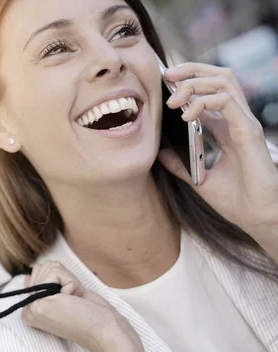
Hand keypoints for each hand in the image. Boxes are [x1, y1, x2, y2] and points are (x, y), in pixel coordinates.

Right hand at [21, 261, 144, 351]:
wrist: (104, 331)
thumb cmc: (89, 315)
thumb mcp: (61, 299)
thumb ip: (42, 288)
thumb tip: (26, 277)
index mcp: (31, 311)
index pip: (36, 275)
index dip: (58, 281)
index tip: (68, 302)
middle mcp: (28, 310)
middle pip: (40, 269)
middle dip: (62, 278)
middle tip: (71, 301)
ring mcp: (32, 307)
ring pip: (47, 267)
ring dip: (67, 280)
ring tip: (72, 300)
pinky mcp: (40, 301)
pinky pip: (56, 272)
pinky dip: (71, 282)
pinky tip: (73, 300)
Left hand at [159, 63, 277, 233]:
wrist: (256, 217)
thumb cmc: (235, 200)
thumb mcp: (198, 179)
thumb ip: (180, 164)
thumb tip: (159, 152)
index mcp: (227, 128)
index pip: (211, 91)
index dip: (189, 81)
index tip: (165, 84)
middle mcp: (237, 121)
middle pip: (220, 76)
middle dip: (192, 70)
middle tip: (168, 76)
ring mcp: (244, 123)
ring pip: (224, 81)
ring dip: (195, 83)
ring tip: (174, 99)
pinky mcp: (248, 131)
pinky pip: (227, 101)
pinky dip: (204, 101)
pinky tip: (187, 116)